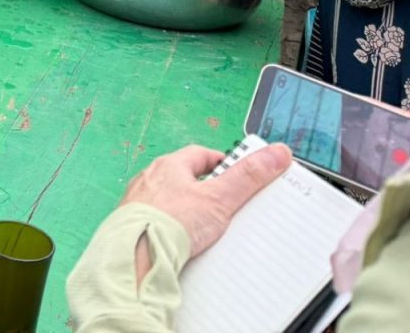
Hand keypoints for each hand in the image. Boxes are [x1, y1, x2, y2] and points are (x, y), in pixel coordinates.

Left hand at [121, 143, 291, 258]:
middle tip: (224, 204)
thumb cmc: (169, 222)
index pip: (200, 155)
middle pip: (185, 179)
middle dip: (205, 190)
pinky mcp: (134, 226)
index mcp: (169, 166)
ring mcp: (139, 204)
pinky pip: (159, 223)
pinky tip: (183, 243)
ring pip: (170, 202)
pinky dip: (172, 230)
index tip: (236, 172)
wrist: (136, 254)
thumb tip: (275, 154)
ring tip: (206, 228)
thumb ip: (247, 178)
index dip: (221, 163)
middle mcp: (150, 180)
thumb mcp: (218, 198)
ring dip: (186, 211)